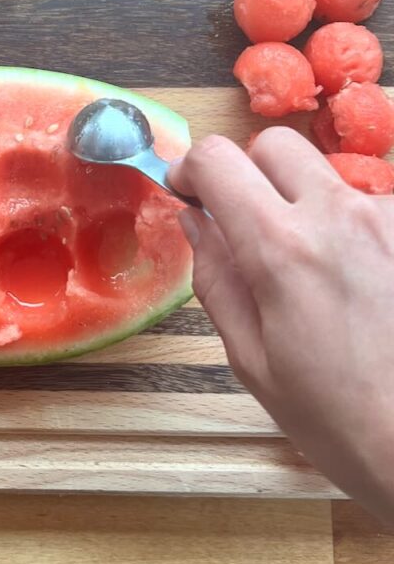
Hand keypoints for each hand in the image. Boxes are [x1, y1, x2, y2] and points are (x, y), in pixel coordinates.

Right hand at [171, 128, 393, 522]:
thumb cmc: (336, 418)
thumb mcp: (251, 359)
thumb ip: (216, 278)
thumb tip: (195, 220)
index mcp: (282, 249)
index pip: (217, 159)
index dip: (192, 171)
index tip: (189, 194)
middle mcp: (340, 216)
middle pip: (276, 145)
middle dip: (249, 172)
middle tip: (245, 222)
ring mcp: (389, 220)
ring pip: (328, 178)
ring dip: (307, 206)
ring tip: (316, 273)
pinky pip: (370, 208)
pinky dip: (351, 230)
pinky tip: (358, 284)